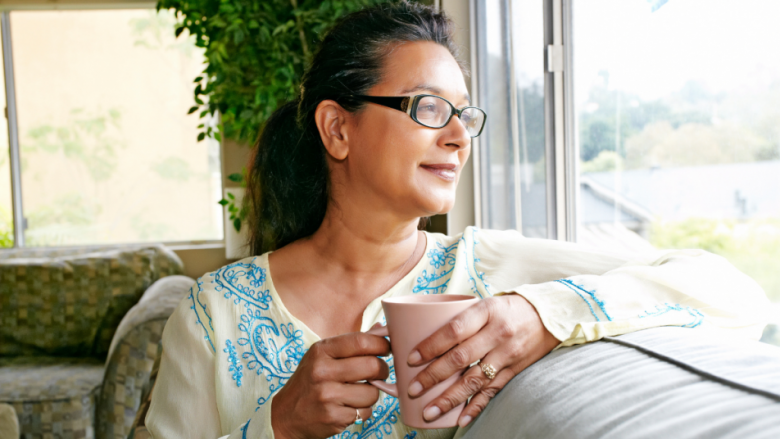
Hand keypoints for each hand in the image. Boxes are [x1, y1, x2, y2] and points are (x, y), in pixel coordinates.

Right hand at [271, 329, 390, 438]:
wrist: (285, 416)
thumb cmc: (309, 382)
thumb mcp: (322, 357)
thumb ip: (350, 345)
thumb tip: (381, 328)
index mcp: (321, 351)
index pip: (361, 341)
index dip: (382, 344)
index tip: (387, 349)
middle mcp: (322, 371)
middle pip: (372, 366)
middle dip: (382, 370)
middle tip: (379, 373)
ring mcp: (327, 395)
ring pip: (372, 392)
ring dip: (371, 394)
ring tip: (357, 393)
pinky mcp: (333, 417)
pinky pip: (365, 412)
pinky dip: (362, 411)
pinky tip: (347, 408)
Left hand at [405, 294, 558, 426]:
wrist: (549, 316)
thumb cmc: (507, 308)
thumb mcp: (485, 303)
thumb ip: (459, 318)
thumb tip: (419, 331)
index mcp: (486, 311)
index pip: (454, 330)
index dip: (430, 346)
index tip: (411, 359)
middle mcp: (497, 333)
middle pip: (460, 358)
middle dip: (433, 376)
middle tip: (413, 389)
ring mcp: (507, 354)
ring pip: (474, 380)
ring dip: (450, 399)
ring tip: (429, 412)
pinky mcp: (514, 370)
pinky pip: (492, 391)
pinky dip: (476, 407)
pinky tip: (461, 419)